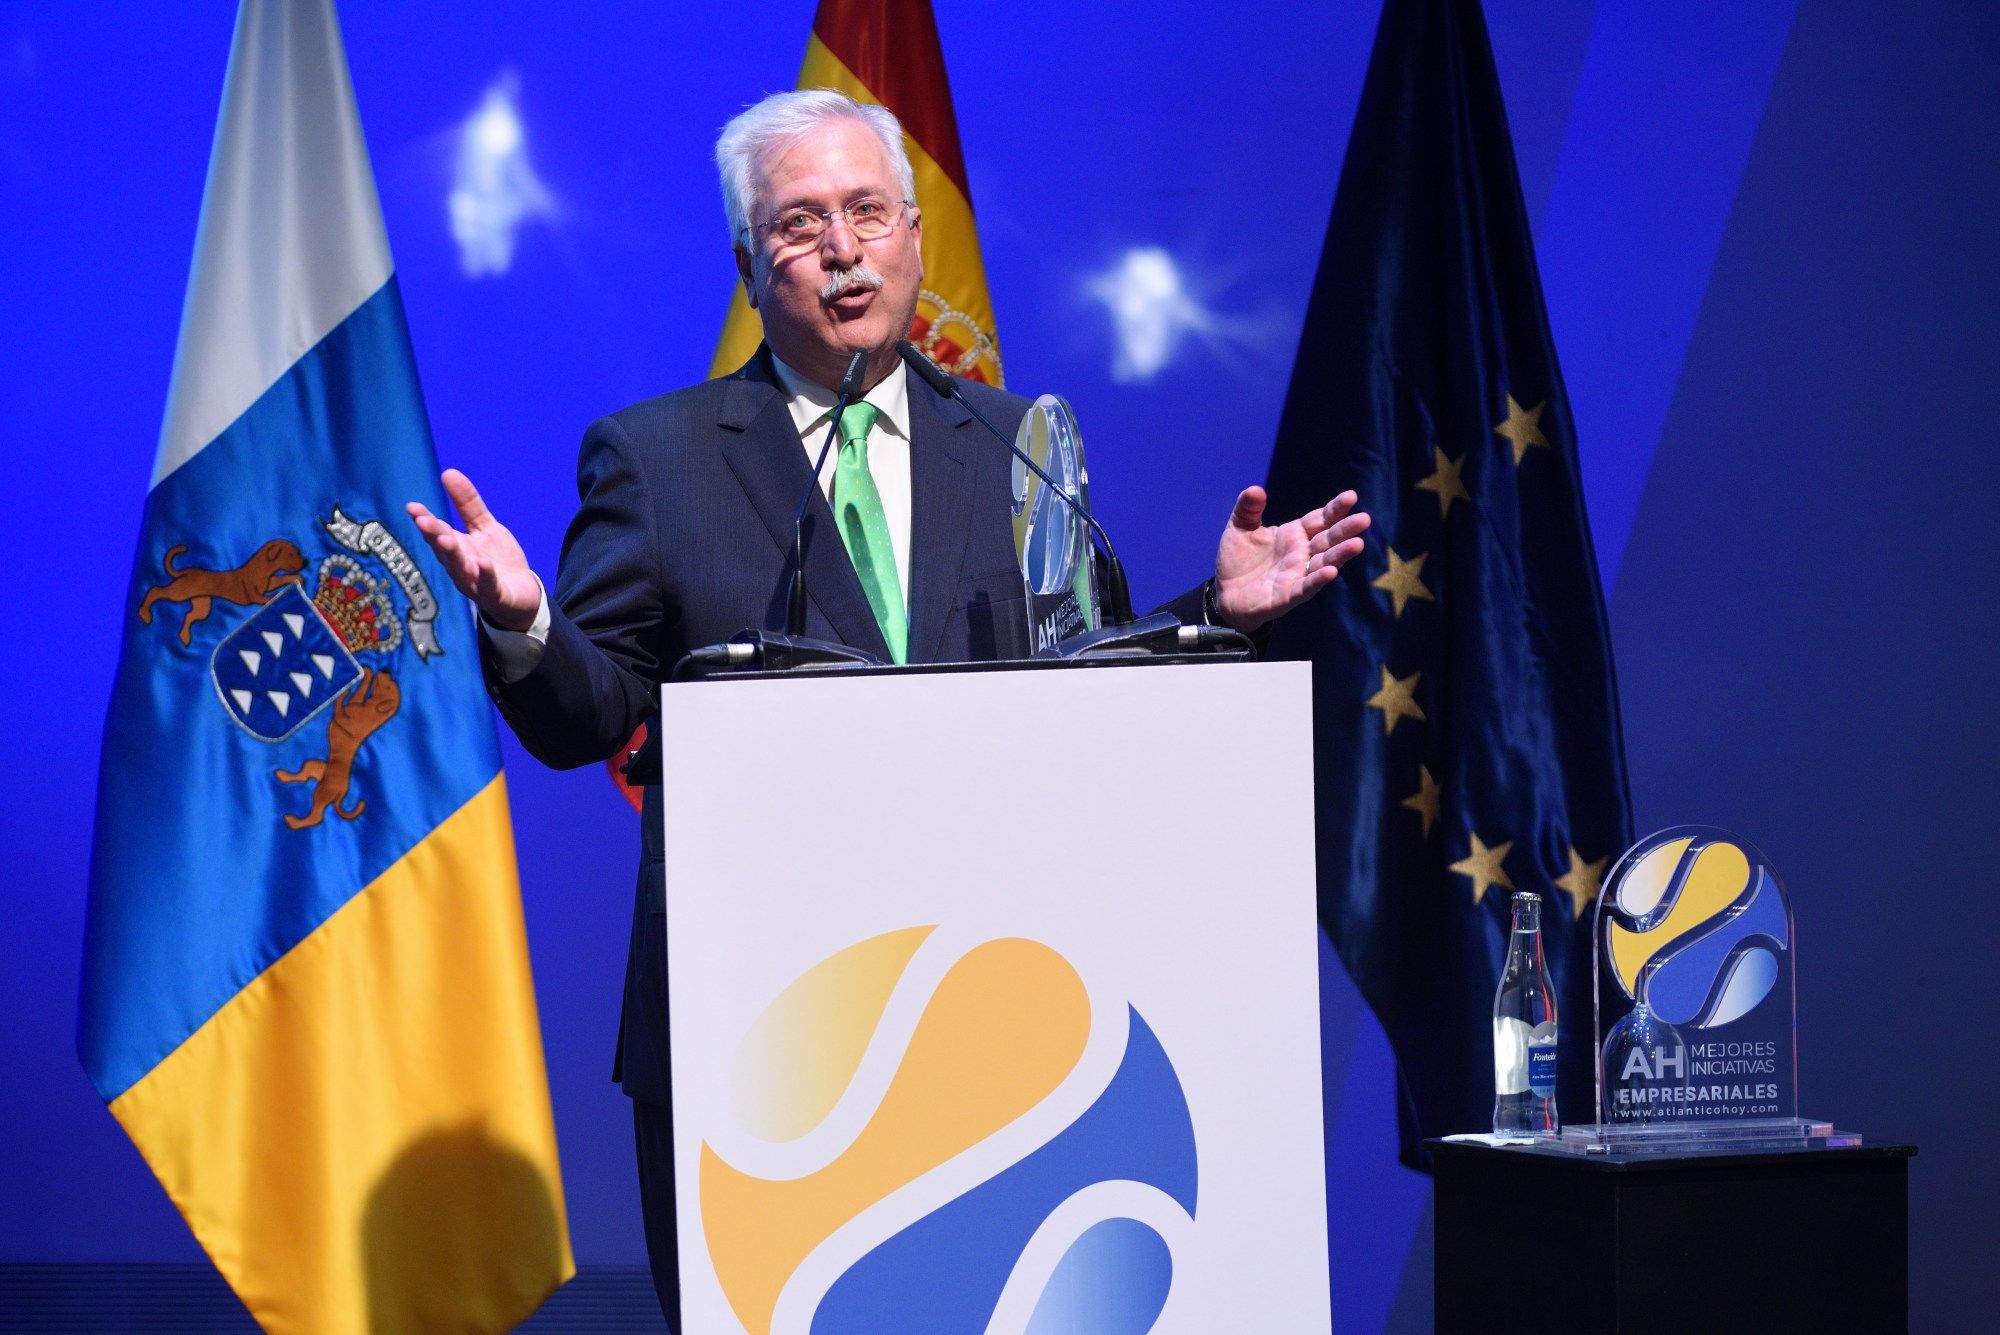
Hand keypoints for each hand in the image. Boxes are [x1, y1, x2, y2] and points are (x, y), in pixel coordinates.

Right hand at [406, 469, 542, 631]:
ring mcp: (476, 583)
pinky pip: (488, 587)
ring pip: (461, 570)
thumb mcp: (484, 528)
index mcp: (456, 548)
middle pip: (444, 551)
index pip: (437, 532)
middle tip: (425, 521)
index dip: (425, 520)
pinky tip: (483, 564)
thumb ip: (467, 504)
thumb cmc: (496, 561)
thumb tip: (447, 472)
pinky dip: (485, 576)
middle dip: (434, 536)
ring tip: (447, 539)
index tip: (412, 507)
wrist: (522, 594)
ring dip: (453, 555)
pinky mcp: (496, 596)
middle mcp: (460, 566)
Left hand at [1211, 486, 1370, 632]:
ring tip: (1357, 544)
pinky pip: (1305, 587)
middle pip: (1328, 540)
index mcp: (1294, 534)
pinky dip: (1317, 580)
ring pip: (1323, 563)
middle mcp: (1302, 554)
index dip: (1335, 509)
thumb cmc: (1238, 560)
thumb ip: (1248, 509)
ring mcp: (1297, 575)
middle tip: (1365, 519)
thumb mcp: (1239, 528)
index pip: (1319, 519)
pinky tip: (1331, 572)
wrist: (1224, 594)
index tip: (1351, 497)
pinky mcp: (1288, 596)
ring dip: (1339, 555)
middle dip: (1345, 530)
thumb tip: (1255, 489)